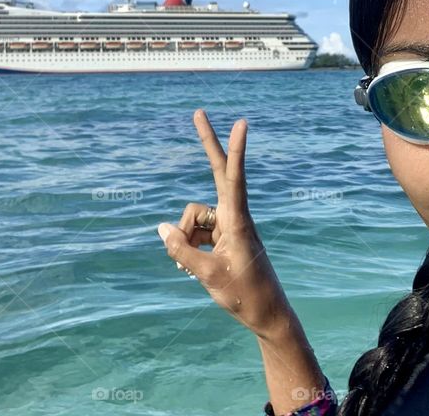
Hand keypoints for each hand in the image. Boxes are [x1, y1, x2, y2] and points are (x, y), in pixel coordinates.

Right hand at [157, 109, 293, 339]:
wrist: (266, 315)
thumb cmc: (244, 295)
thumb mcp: (208, 276)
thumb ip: (181, 250)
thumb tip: (162, 227)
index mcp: (238, 221)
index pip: (233, 178)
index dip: (236, 150)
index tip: (241, 122)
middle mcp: (233, 216)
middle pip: (216, 173)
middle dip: (207, 144)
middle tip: (198, 112)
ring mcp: (226, 226)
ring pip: (192, 218)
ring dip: (184, 240)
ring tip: (194, 269)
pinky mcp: (220, 237)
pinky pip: (193, 234)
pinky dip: (187, 249)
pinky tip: (191, 270)